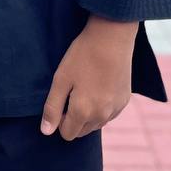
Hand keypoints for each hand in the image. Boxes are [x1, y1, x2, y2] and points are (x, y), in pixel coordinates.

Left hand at [40, 15, 137, 139]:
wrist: (111, 37)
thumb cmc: (82, 56)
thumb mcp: (61, 79)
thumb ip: (52, 108)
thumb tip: (46, 132)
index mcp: (83, 112)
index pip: (67, 133)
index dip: (60, 119)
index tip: (61, 98)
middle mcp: (101, 116)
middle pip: (81, 131)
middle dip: (73, 118)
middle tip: (72, 92)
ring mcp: (115, 109)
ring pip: (96, 124)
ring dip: (88, 114)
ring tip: (86, 87)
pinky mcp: (124, 101)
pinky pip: (109, 114)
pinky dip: (102, 107)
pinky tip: (99, 86)